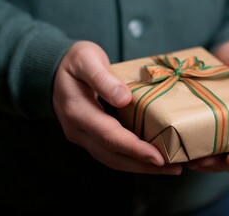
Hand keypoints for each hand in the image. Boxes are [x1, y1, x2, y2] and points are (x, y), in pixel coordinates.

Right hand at [53, 41, 181, 174]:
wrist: (55, 70)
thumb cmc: (75, 61)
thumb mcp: (86, 59)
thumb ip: (102, 78)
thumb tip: (123, 98)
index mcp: (77, 110)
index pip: (108, 135)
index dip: (134, 148)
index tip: (158, 157)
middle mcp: (78, 130)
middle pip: (112, 156)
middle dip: (143, 165)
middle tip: (173, 168)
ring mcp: (83, 136)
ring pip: (112, 159)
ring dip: (140, 166)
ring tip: (169, 168)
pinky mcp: (91, 137)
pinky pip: (112, 153)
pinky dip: (132, 159)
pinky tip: (151, 159)